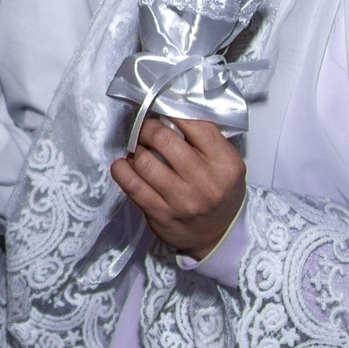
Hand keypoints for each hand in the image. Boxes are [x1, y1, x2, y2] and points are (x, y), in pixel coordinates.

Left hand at [110, 116, 244, 258]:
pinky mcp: (160, 215)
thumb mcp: (226, 164)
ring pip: (144, 161)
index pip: (194, 124)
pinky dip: (121, 169)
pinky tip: (125, 165)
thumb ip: (205, 140)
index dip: (171, 111)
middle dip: (148, 128)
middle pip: (163, 139)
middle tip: (145, 130)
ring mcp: (182, 201)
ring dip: (135, 149)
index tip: (162, 111)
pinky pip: (131, 185)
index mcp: (225, 164)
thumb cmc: (221, 193)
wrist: (220, 236)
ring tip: (138, 150)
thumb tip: (169, 113)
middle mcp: (205, 182)